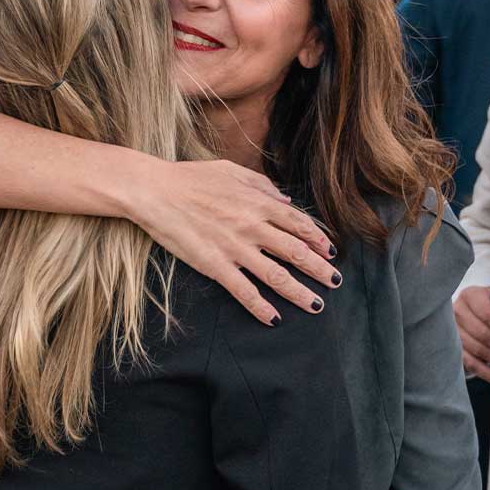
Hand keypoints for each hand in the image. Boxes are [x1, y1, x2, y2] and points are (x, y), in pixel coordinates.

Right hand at [125, 158, 337, 325]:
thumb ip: (261, 185)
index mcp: (258, 202)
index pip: (299, 224)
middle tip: (335, 282)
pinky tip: (273, 319)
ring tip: (316, 305)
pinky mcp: (215, 265)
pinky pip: (244, 291)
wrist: (154, 191)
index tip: (330, 251)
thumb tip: (286, 200)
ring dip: (300, 293)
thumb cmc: (190, 178)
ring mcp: (235, 248)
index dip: (318, 239)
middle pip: (297, 252)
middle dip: (320, 269)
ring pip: (277, 275)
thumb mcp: (230, 170)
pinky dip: (261, 307)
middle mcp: (252, 226)